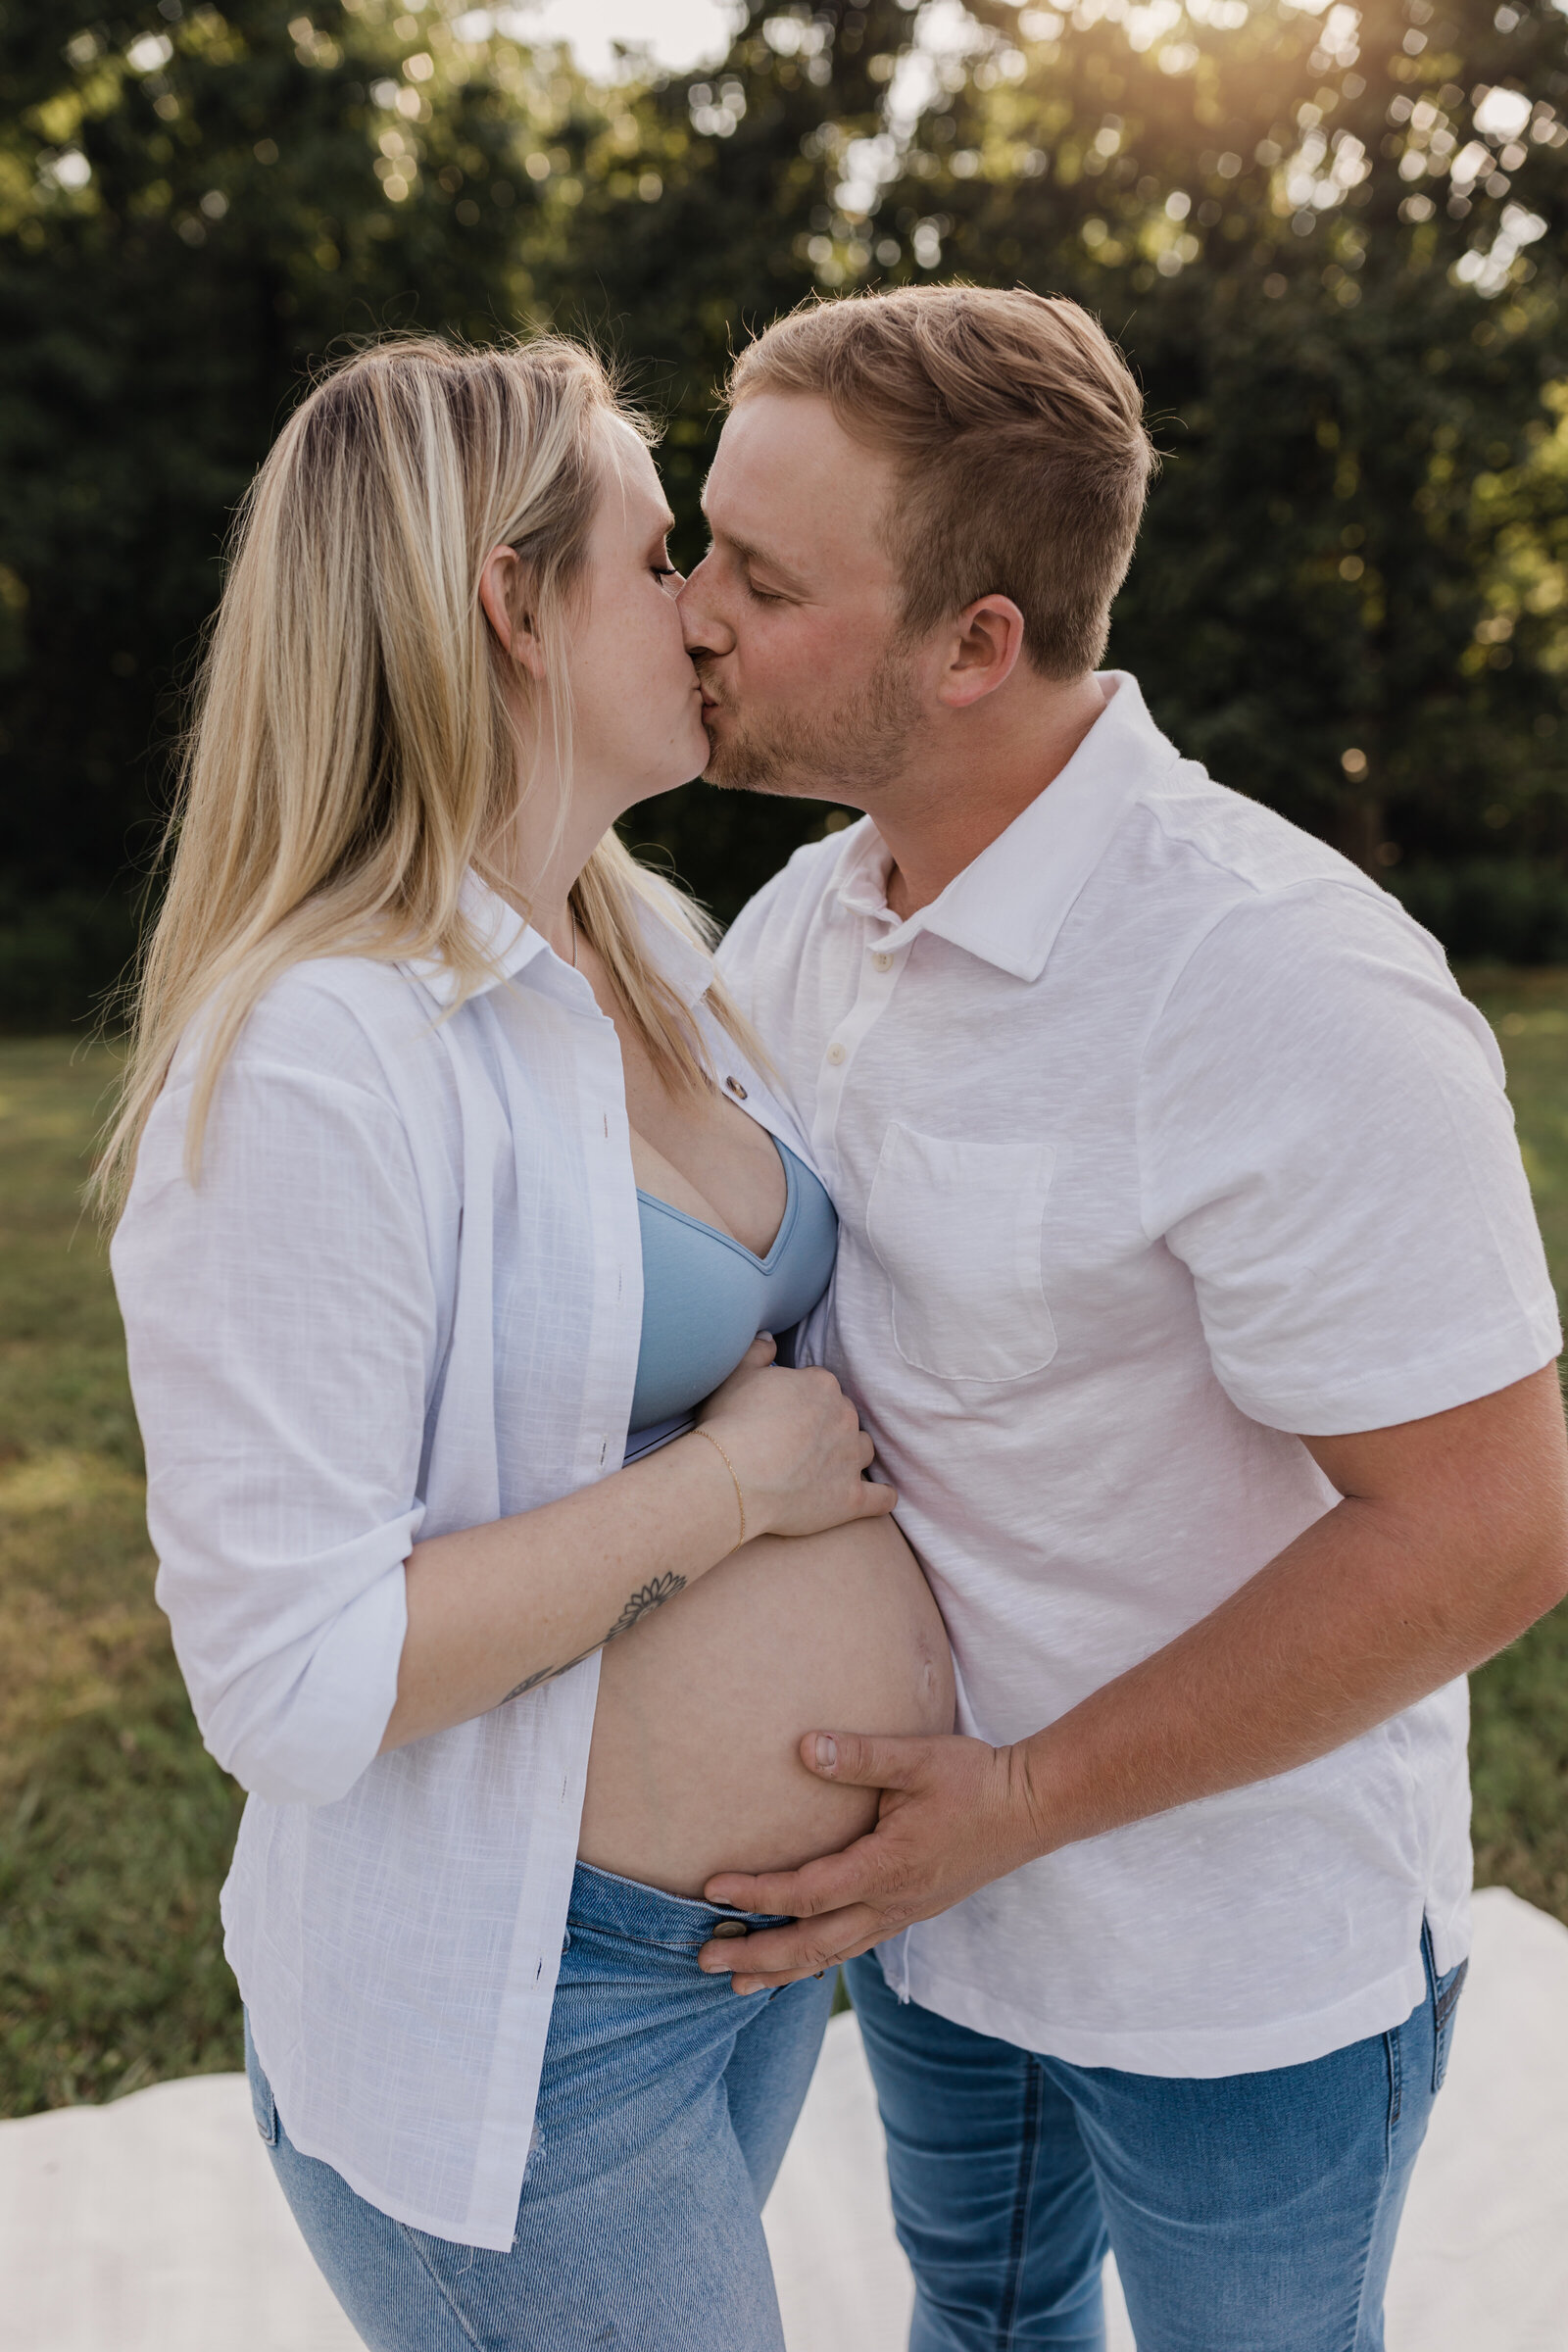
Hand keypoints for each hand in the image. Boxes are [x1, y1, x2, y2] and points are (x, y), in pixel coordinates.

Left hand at [696, 1728, 1049, 1991]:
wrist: (1033, 1809)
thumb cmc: (975, 1780)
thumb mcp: (917, 1759)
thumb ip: (858, 1755)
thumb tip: (802, 1746)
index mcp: (887, 1869)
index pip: (809, 1892)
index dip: (758, 1893)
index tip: (713, 1889)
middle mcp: (892, 1904)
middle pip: (812, 1944)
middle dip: (758, 1956)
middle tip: (705, 1963)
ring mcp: (904, 1913)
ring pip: (834, 1954)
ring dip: (783, 1969)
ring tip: (738, 1983)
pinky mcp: (912, 1911)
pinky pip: (855, 1945)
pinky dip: (819, 1959)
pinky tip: (799, 1963)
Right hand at [697, 1339, 897, 1541]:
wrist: (734, 1476)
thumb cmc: (731, 1422)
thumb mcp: (735, 1373)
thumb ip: (757, 1350)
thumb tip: (770, 1339)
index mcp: (821, 1385)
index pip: (822, 1386)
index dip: (803, 1401)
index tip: (784, 1415)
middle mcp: (845, 1417)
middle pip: (845, 1417)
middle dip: (828, 1427)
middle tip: (799, 1443)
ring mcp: (851, 1458)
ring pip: (864, 1450)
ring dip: (851, 1456)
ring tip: (828, 1468)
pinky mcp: (852, 1498)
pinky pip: (882, 1497)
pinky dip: (881, 1497)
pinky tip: (876, 1498)